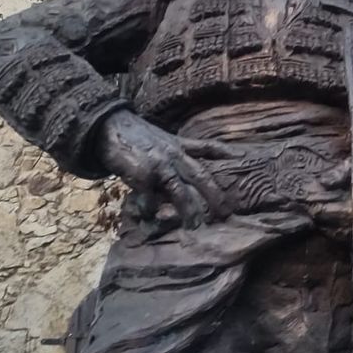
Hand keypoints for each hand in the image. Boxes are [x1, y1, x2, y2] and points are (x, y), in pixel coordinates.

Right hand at [96, 109, 239, 228]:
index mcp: (178, 145)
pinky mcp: (143, 175)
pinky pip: (151, 200)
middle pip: (200, 176)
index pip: (208, 147)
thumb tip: (179, 179)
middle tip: (227, 213)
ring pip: (180, 192)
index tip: (243, 158)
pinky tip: (151, 217)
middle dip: (215, 195)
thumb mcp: (160, 138)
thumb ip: (172, 154)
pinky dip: (151, 211)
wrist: (109, 126)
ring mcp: (159, 165)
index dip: (226, 152)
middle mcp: (173, 154)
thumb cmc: (133, 136)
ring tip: (196, 226)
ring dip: (189, 210)